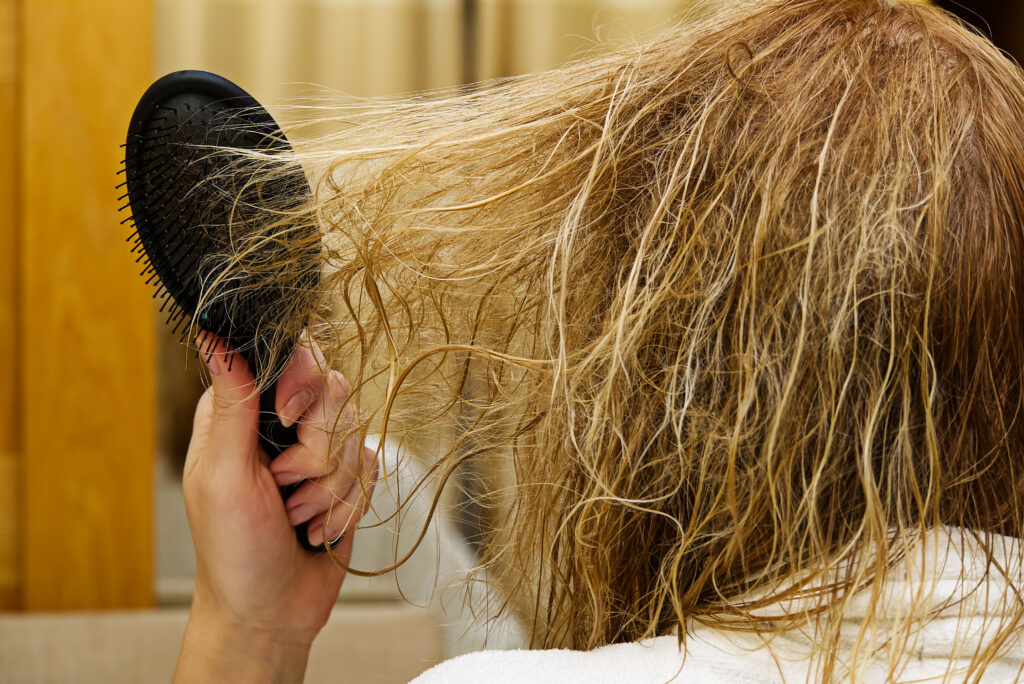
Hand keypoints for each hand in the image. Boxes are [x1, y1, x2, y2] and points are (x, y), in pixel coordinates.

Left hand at [174, 333, 376, 682]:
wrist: (271, 610)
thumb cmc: (232, 549)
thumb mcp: (224, 474)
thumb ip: (232, 403)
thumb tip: (211, 331)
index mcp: (242, 408)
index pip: (289, 354)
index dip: (301, 380)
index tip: (288, 416)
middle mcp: (282, 419)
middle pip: (333, 390)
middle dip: (315, 451)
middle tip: (283, 486)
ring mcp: (318, 446)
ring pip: (357, 430)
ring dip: (328, 487)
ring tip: (296, 515)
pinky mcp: (347, 475)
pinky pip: (372, 465)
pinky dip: (347, 504)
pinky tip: (318, 528)